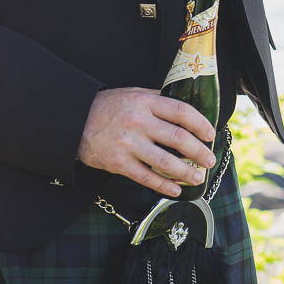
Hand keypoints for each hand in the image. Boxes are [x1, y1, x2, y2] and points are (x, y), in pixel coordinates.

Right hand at [76, 87, 216, 197]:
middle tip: (209, 159)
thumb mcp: (133, 94)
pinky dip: (164, 186)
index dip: (200, 124)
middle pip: (178, 138)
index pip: (181, 112)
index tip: (210, 134)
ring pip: (165, 162)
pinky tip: (176, 190)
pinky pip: (146, 177)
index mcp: (145, 103)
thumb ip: (158, 100)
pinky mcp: (118, 163)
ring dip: (186, 172)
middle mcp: (139, 122)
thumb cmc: (107, 107)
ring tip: (198, 177)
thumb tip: (186, 108)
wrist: (73, 122)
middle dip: (199, 152)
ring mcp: (128, 144)